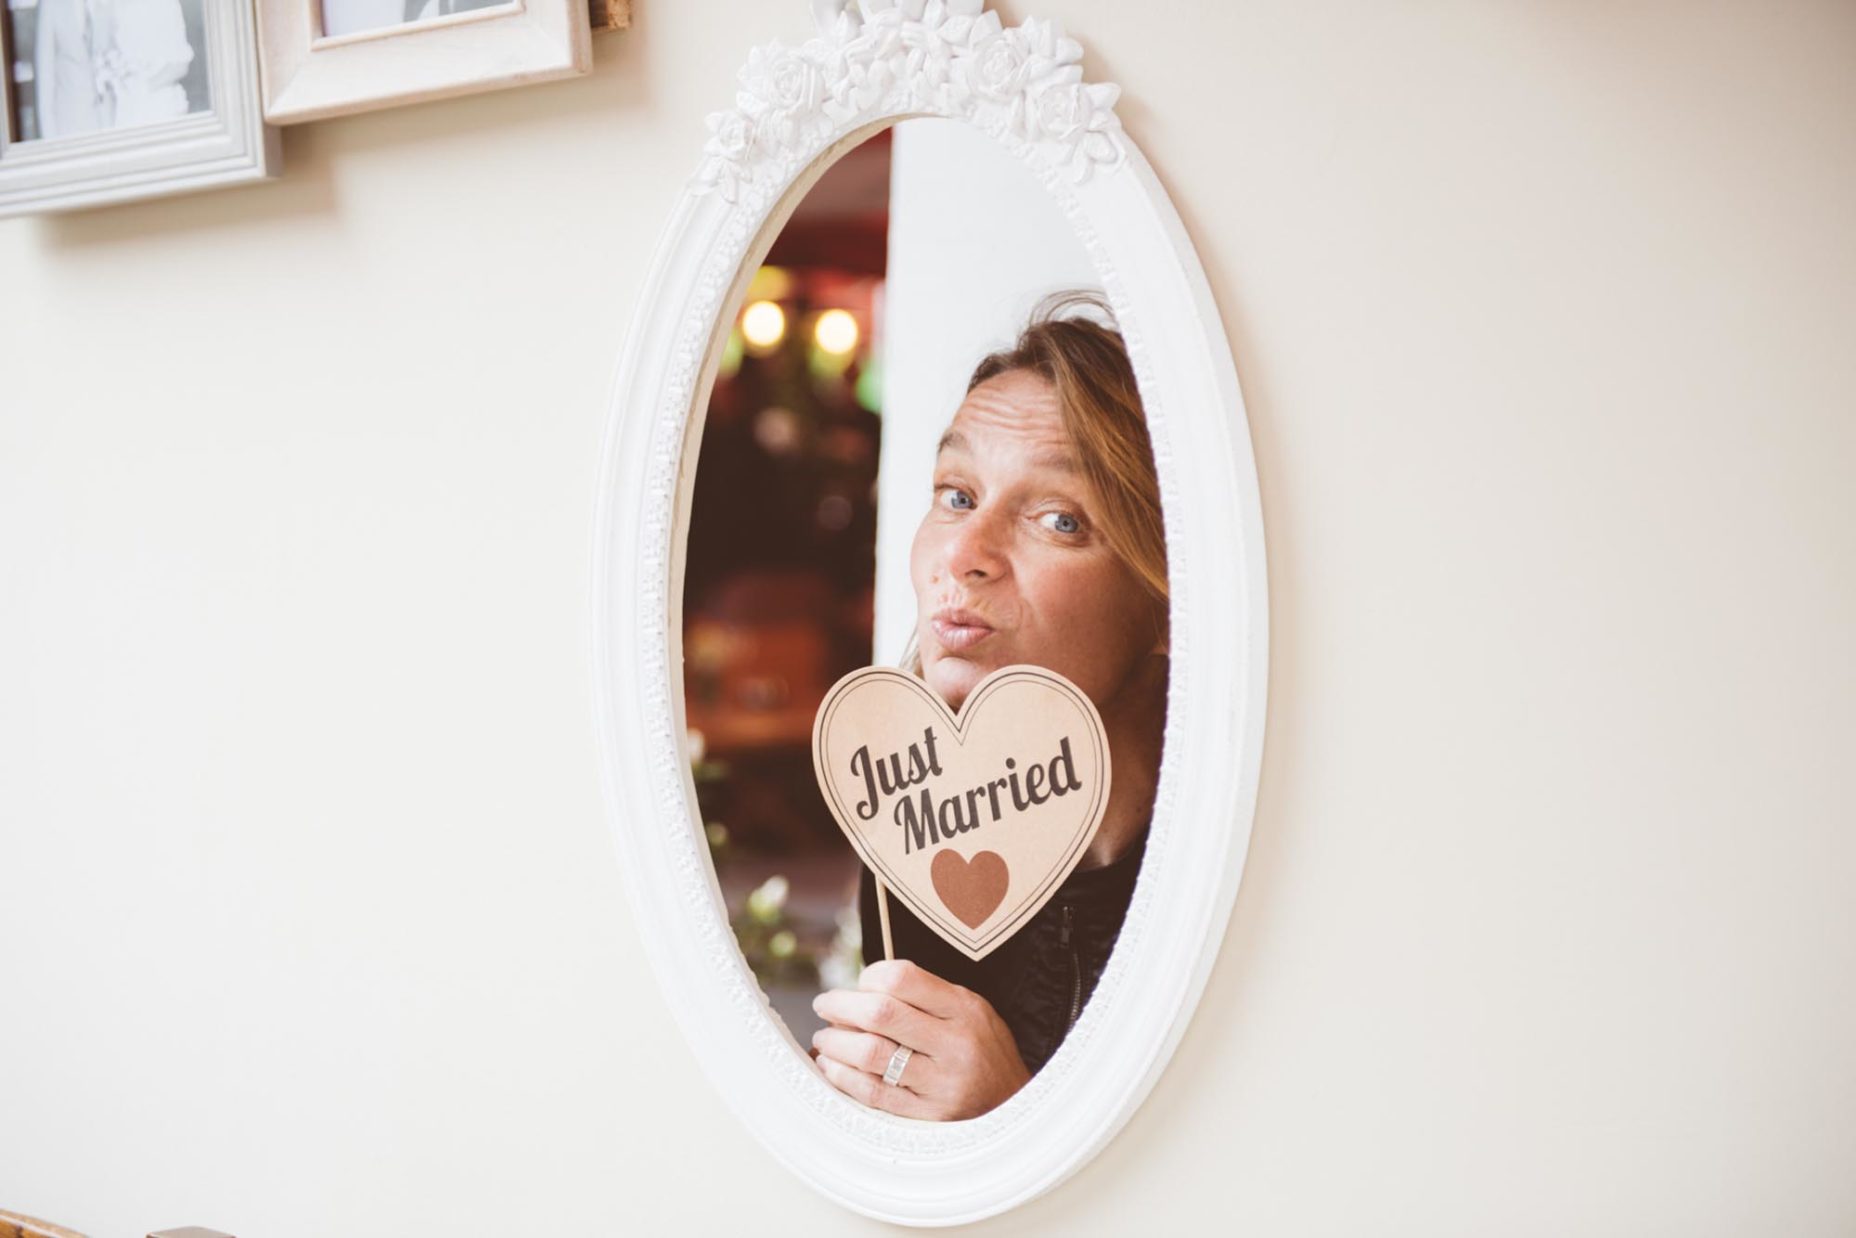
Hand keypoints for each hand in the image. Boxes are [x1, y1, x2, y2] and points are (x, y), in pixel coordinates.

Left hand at [811, 958, 1030, 1119]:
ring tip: (825, 1038)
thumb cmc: (981, 1048)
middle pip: (881, 1014)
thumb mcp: (971, 1009)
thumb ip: (926, 995)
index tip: (860, 983)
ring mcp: (941, 1084)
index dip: (869, 977)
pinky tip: (832, 1067)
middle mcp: (955, 1044)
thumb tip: (862, 987)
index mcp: (965, 1009)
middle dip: (841, 1006)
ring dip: (836, 1043)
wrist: (1013, 1106)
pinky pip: (873, 1094)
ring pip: (871, 1055)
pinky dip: (843, 1077)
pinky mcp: (928, 1117)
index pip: (902, 979)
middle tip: (824, 1006)